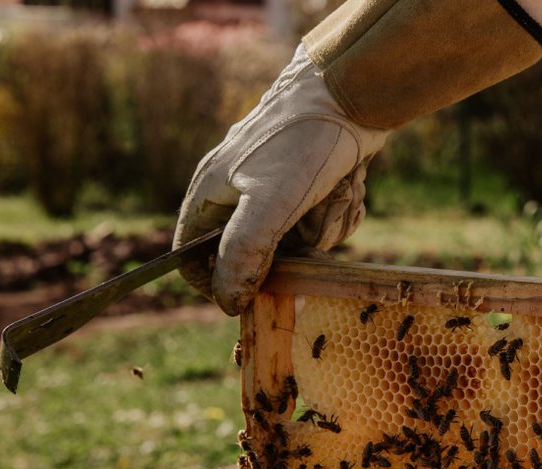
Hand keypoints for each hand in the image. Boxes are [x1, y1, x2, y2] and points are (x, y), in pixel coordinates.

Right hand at [174, 45, 387, 314]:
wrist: (352, 95)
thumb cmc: (303, 142)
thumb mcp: (269, 204)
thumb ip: (243, 252)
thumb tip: (227, 299)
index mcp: (210, 190)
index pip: (189, 254)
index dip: (212, 282)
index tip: (244, 299)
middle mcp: (238, 189)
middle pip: (252, 252)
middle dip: (287, 251)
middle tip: (307, 231)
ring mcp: (276, 186)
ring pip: (294, 239)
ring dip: (321, 227)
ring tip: (334, 195)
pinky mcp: (311, 183)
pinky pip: (321, 219)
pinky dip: (338, 210)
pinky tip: (348, 186)